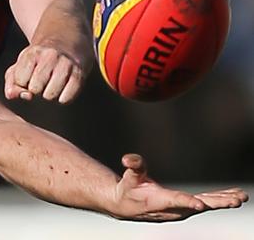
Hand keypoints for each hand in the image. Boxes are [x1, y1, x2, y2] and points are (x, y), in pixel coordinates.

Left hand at [4, 44, 85, 103]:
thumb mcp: (20, 65)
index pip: (20, 81)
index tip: (28, 76)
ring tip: (51, 84)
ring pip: (50, 95)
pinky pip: (66, 98)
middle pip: (34, 89)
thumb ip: (11, 83)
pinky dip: (62, 99)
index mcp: (32, 53)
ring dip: (49, 95)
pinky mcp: (79, 74)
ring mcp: (66, 64)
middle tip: (41, 80)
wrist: (66, 41)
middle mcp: (49, 56)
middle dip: (36, 90)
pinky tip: (62, 88)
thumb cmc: (38, 60)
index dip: (22, 83)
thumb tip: (15, 96)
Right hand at [111, 154, 247, 221]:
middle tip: (237, 200)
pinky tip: (233, 196)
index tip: (200, 205)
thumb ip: (134, 166)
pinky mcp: (186, 208)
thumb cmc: (128, 189)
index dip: (187, 202)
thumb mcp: (129, 177)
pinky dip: (220, 200)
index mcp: (160, 200)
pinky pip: (206, 204)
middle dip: (219, 203)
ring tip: (241, 197)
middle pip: (199, 206)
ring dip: (224, 201)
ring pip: (206, 205)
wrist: (126, 206)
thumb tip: (127, 158)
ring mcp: (182, 210)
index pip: (175, 201)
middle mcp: (174, 208)